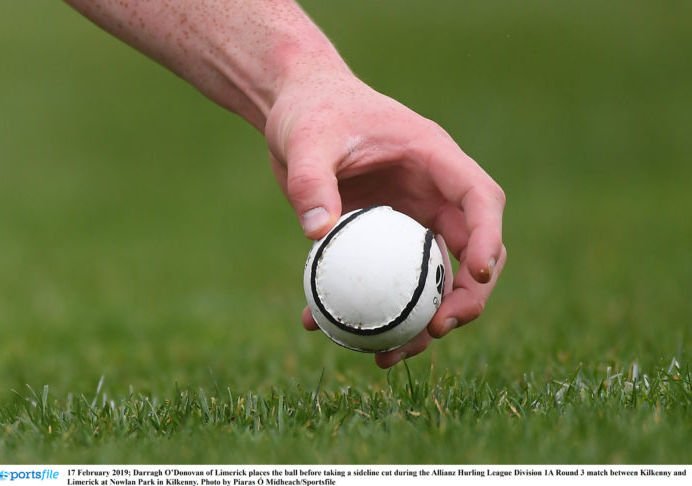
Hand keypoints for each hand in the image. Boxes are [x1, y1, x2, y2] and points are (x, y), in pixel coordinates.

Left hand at [265, 73, 505, 367]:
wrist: (295, 110)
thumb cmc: (310, 111)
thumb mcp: (306, 139)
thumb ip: (310, 181)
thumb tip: (316, 235)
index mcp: (433, 159)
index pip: (480, 198)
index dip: (487, 238)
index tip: (474, 275)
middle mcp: (431, 193)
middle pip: (471, 249)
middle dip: (467, 296)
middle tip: (435, 330)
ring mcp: (410, 218)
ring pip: (434, 277)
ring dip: (422, 320)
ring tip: (388, 356)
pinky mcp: (382, 237)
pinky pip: (389, 281)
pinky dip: (372, 310)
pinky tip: (333, 332)